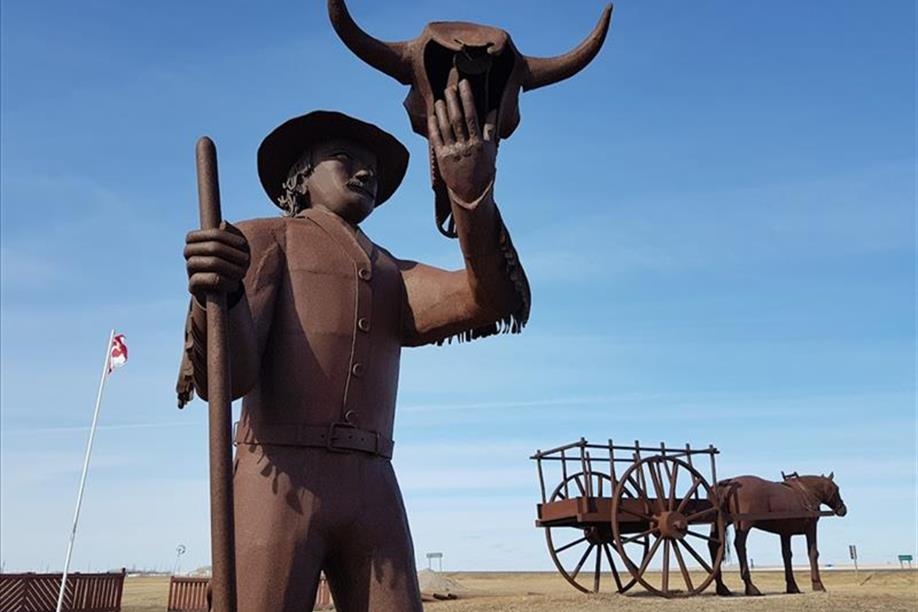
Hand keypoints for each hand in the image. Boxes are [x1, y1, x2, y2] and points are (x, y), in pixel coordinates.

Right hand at [184, 222, 249, 302]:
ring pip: (212, 263)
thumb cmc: (231, 261)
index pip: (213, 232)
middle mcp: (189, 252)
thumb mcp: (236, 246)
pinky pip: (206, 280)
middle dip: (234, 254)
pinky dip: (225, 282)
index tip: (244, 244)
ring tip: (242, 273)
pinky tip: (234, 284)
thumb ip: (232, 233)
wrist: (222, 287)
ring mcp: (189, 268)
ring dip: (232, 268)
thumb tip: (223, 225)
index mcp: (196, 239)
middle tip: (247, 260)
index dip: (230, 237)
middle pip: (213, 247)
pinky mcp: (192, 285)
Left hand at [428, 79, 496, 202]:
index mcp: (478, 143)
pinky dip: (433, 126)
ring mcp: (452, 152)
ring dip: (441, 111)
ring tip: (440, 98)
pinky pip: (436, 139)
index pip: (471, 116)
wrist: (472, 194)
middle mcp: (464, 146)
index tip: (464, 85)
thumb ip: (491, 129)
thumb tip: (493, 110)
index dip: (467, 98)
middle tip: (449, 87)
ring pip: (445, 127)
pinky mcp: (442, 158)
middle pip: (456, 119)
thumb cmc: (483, 170)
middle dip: (452, 101)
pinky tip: (432, 115)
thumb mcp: (491, 150)